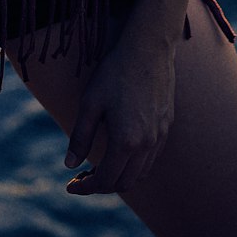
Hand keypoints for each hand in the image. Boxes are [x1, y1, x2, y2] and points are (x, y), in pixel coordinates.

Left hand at [64, 38, 175, 196]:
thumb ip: (80, 137)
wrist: (148, 48)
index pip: (106, 181)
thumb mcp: (90, 103)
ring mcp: (160, 136)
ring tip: (100, 168)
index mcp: (126, 142)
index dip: (86, 188)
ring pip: (141, 174)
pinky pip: (152, 158)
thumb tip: (69, 165)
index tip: (70, 185)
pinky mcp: (167, 126)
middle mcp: (147, 145)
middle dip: (101, 186)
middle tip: (82, 177)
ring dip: (120, 177)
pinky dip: (135, 166)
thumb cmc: (115, 73)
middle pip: (125, 183)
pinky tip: (122, 153)